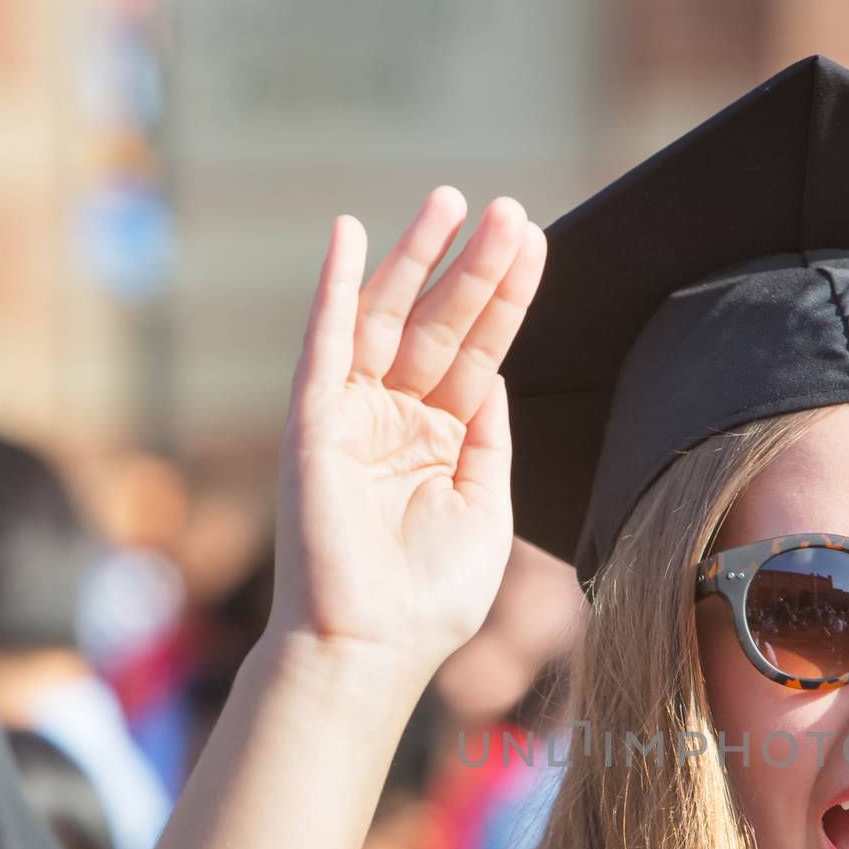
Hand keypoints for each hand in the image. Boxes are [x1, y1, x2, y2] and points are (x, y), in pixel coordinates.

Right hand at [270, 189, 546, 689]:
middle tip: (510, 210)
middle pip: (443, 326)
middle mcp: (396, 419)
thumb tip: (494, 376)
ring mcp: (354, 416)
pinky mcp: (313, 422)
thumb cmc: (431, 595)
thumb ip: (488, 438)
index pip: (480, 354)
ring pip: (390, 320)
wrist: (373, 645)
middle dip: (475, 268)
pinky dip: (334, 289)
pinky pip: (324, 344)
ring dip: (419, 260)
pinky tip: (350, 236)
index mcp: (441, 441)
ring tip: (450, 203)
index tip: (535, 245)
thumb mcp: (484, 507)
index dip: (506, 300)